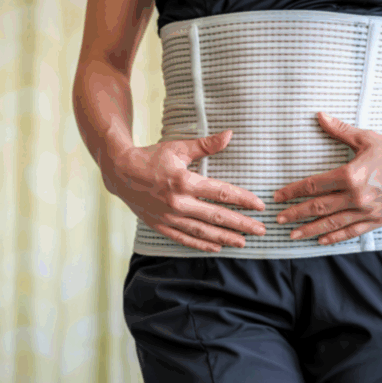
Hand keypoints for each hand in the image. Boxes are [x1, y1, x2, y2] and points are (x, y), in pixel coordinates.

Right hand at [103, 130, 266, 252]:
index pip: (221, 193)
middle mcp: (178, 202)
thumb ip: (206, 145)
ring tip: (244, 242)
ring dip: (225, 238)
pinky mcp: (160, 226)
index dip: (243, 200)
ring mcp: (169, 217)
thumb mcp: (178, 148)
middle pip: (217, 216)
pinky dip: (202, 244)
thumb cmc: (151, 157)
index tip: (260, 206)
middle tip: (261, 230)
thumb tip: (230, 135)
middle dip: (241, 224)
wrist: (120, 172)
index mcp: (184, 181)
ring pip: (203, 231)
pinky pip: (184, 239)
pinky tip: (217, 247)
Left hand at [273, 112, 381, 244]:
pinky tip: (320, 240)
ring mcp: (366, 211)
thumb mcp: (365, 138)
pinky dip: (334, 237)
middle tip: (278, 219)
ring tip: (292, 235)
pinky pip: (351, 232)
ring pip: (331, 223)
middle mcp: (356, 196)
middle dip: (295, 214)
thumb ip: (339, 130)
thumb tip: (319, 115)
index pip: (314, 185)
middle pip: (318, 207)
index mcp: (351, 175)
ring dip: (309, 229)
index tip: (278, 197)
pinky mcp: (376, 220)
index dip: (293, 191)